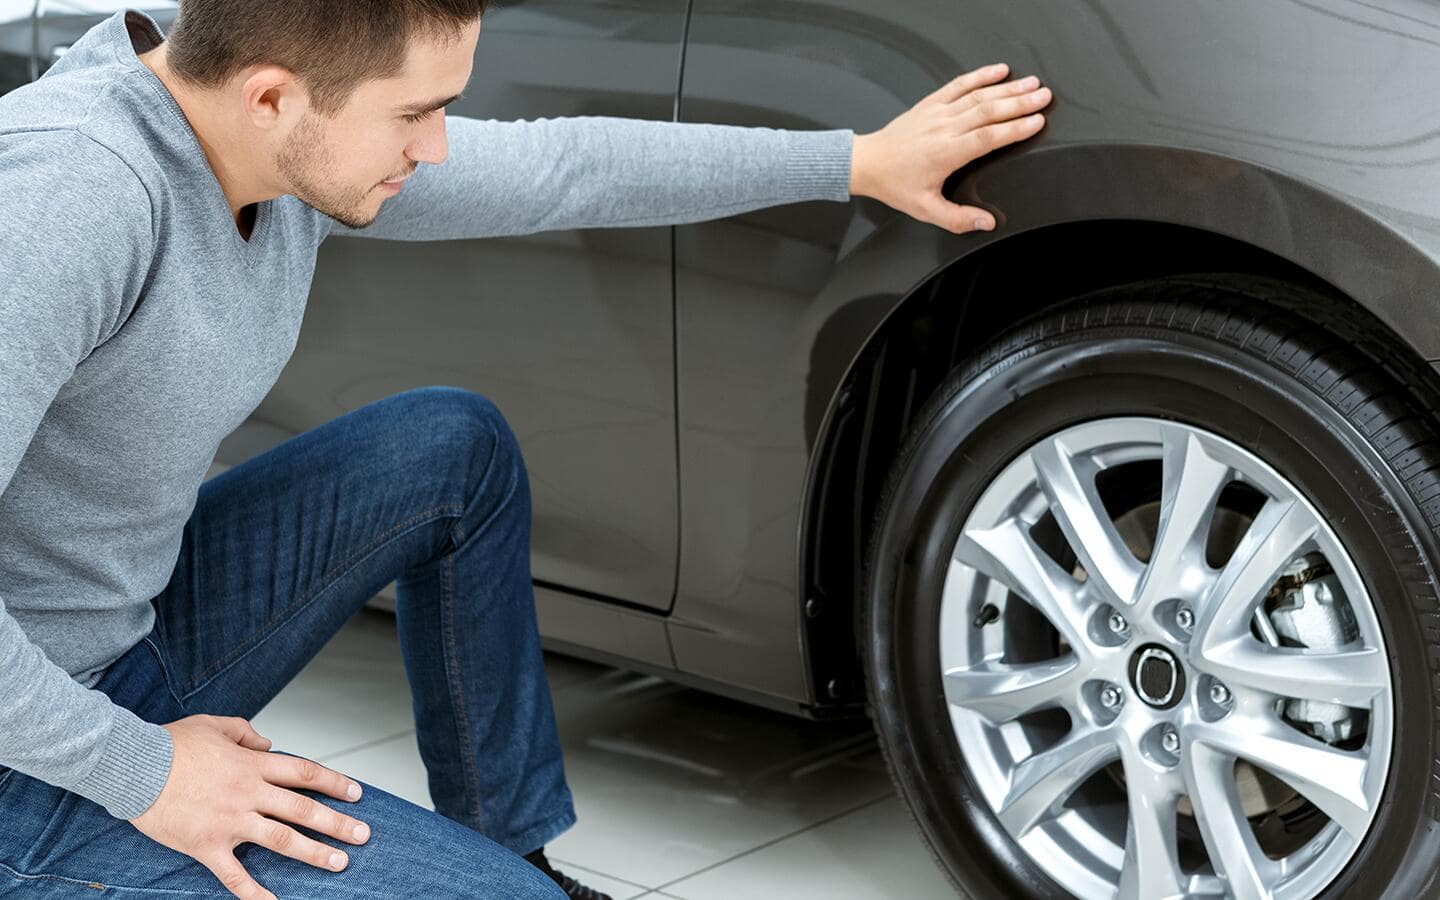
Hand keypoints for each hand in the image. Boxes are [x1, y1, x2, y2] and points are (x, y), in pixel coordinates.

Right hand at [130, 715, 370, 899]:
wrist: (132, 767)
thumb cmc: (170, 745)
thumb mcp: (214, 725)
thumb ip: (246, 733)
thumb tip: (268, 742)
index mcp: (252, 765)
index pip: (304, 773)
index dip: (335, 783)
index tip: (356, 794)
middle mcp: (248, 793)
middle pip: (303, 809)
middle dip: (337, 823)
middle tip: (364, 835)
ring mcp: (230, 822)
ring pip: (281, 840)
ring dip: (314, 853)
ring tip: (340, 863)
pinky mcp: (207, 846)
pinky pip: (235, 875)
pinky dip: (254, 893)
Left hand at [850, 63, 1050, 233]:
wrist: (867, 163)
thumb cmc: (895, 184)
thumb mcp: (926, 210)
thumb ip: (958, 218)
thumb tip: (986, 223)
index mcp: (945, 153)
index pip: (987, 137)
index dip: (1014, 128)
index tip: (1037, 122)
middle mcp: (943, 128)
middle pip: (988, 111)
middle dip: (1020, 102)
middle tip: (1045, 97)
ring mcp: (937, 112)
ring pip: (978, 95)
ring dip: (1007, 88)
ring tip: (1032, 84)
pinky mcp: (931, 103)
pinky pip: (959, 84)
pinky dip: (980, 75)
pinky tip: (999, 70)